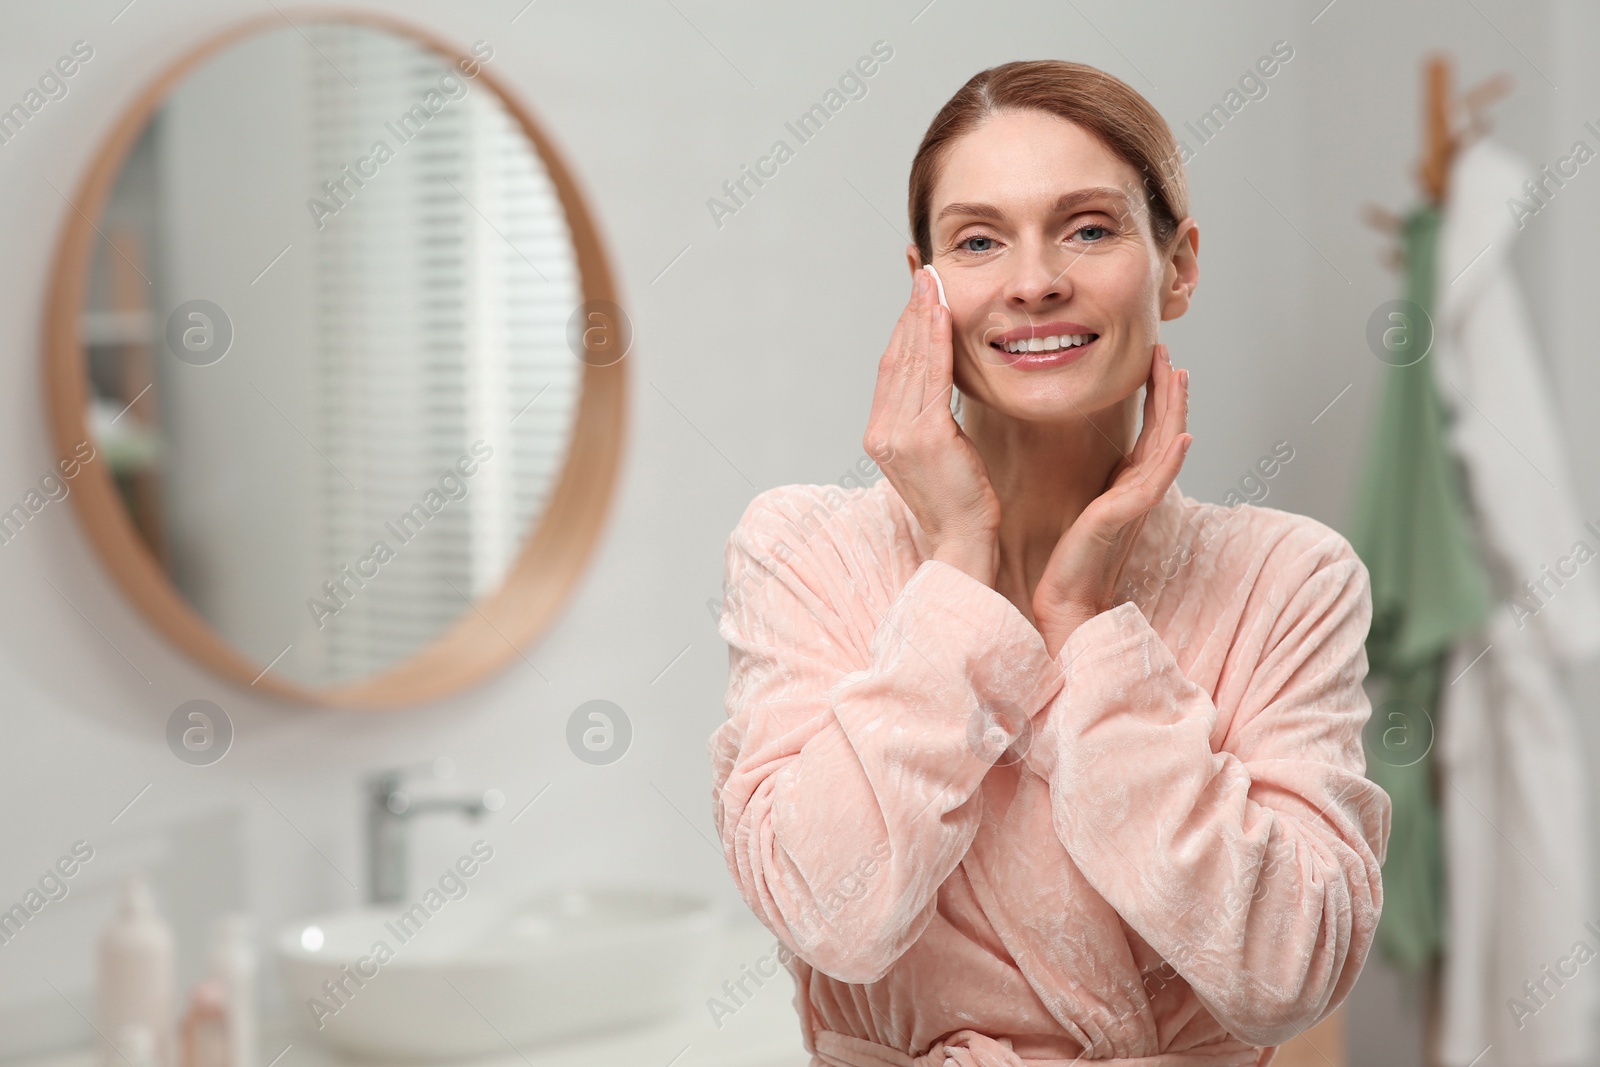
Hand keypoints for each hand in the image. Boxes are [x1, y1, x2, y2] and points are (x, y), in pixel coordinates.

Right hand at [864, 268, 1000, 585]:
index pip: (892, 368)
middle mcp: (882, 432)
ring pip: (911, 360)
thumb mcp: (942, 455)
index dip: (903, 326)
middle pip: (896, 356)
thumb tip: (942, 387)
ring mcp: (899, 435)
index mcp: (882, 435)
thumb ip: (932, 420)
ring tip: (932, 278)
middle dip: (910, 309)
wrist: (964, 544)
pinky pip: (931, 376)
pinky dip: (936, 339)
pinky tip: (943, 311)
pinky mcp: (925, 437)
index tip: (918, 292)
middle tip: (923, 269)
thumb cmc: (962, 504)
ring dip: (922, 314)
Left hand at [1031, 343, 1190, 656]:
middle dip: (1169, 390)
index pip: (1151, 427)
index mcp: (1128, 482)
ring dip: (1175, 412)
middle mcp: (1139, 488)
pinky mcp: (1126, 517)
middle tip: (1168, 353)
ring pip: (1167, 448)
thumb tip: (1095, 450)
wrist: (1064, 598)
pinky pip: (1156, 484)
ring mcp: (1137, 503)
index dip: (1157, 393)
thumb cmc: (1070, 557)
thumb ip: (1101, 478)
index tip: (1156, 356)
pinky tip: (1181, 437)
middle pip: (1165, 429)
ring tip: (1179, 377)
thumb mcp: (1085, 503)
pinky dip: (1171, 460)